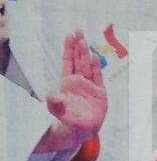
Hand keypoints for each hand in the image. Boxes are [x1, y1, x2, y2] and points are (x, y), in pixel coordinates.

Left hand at [39, 33, 106, 152]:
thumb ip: (54, 102)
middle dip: (78, 45)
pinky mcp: (100, 92)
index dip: (68, 49)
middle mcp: (79, 80)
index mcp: (67, 82)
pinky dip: (96, 67)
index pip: (68, 62)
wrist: (82, 128)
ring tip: (84, 40)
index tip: (69, 36)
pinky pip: (98, 77)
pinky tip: (94, 57)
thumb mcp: (57, 110)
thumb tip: (52, 94)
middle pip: (78, 60)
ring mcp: (90, 85)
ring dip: (86, 53)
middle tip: (78, 31)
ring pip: (88, 65)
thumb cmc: (68, 118)